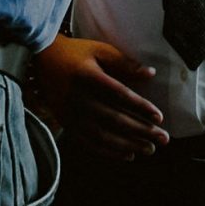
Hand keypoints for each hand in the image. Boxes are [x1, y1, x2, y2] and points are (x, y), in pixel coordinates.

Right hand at [31, 35, 167, 159]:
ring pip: (103, 135)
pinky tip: (128, 155)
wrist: (42, 60)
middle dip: (141, 130)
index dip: (140, 106)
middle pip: (114, 118)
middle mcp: (77, 97)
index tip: (159, 117)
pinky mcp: (66, 123)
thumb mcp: (100, 50)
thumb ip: (124, 63)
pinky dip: (109, 152)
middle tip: (163, 138)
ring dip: (128, 144)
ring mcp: (70, 113)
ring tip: (149, 149)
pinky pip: (89, 143)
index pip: (119, 95)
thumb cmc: (76, 53)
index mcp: (87, 76)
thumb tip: (151, 74)